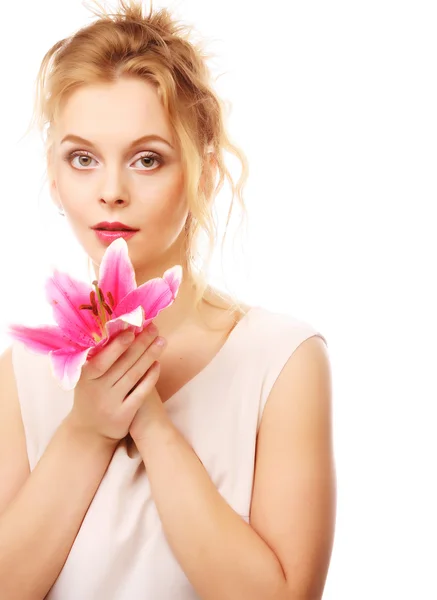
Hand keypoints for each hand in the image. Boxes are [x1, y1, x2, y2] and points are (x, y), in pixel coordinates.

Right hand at [67, 324, 165, 445]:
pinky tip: (158, 364)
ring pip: (134, 375)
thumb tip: (118, 329)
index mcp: (86, 377)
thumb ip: (98, 359)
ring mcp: (111, 403)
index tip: (131, 330)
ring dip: (150, 356)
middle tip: (154, 328)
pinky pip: (141, 392)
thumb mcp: (87, 379)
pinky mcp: (124, 414)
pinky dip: (150, 378)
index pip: (102, 359)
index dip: (117, 345)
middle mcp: (98, 390)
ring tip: (161, 341)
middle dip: (141, 344)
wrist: (89, 431)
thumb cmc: (91, 394)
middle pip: (124, 364)